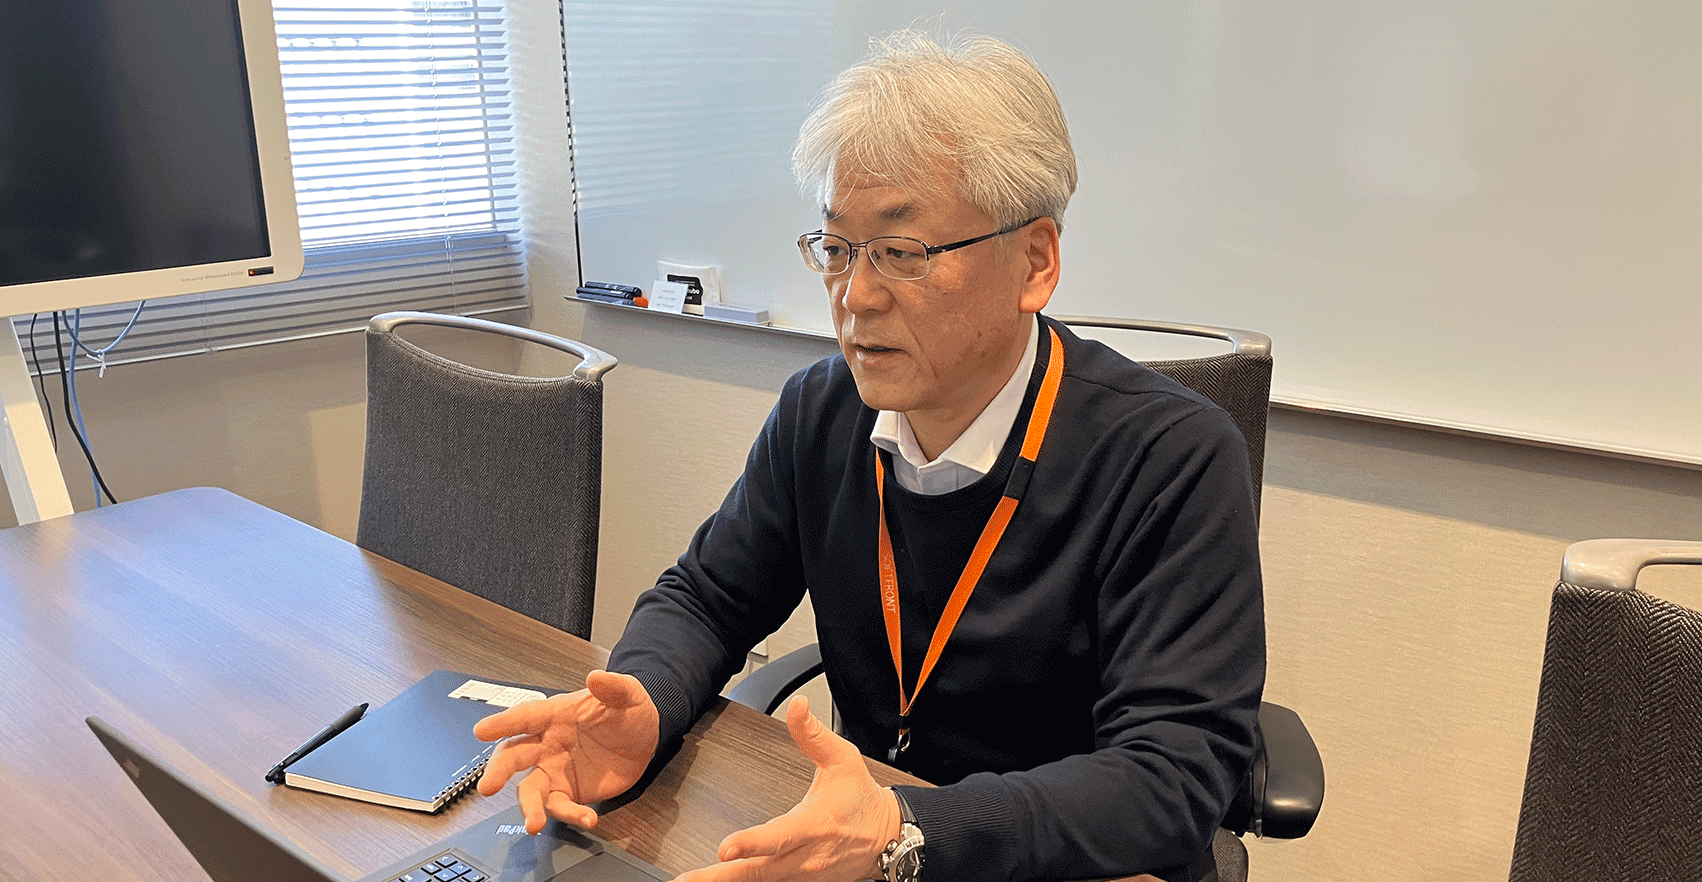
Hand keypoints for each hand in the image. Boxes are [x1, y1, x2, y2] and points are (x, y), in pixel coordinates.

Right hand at [474, 669, 659, 832]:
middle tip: (488, 787)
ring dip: (529, 807)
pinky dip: (571, 815)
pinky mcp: (568, 791)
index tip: (481, 731)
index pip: (525, 717)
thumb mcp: (627, 695)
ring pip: (531, 790)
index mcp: (555, 715)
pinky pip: (562, 807)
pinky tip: (587, 819)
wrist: (645, 739)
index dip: (503, 723)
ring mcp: (554, 770)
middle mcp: (546, 744)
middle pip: (514, 756)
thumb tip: (597, 677)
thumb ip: (613, 687)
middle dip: (499, 771)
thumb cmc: (627, 711)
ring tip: (534, 823)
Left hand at [675, 696, 900, 881]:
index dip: (750, 843)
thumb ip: (813, 735)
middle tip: (687, 880)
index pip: (778, 836)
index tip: (724, 848)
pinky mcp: (802, 881)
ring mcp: (803, 874)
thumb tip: (797, 707)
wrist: (887, 835)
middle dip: (720, 877)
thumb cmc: (862, 799)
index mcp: (813, 824)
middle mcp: (806, 856)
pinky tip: (721, 881)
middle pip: (757, 871)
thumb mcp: (843, 759)